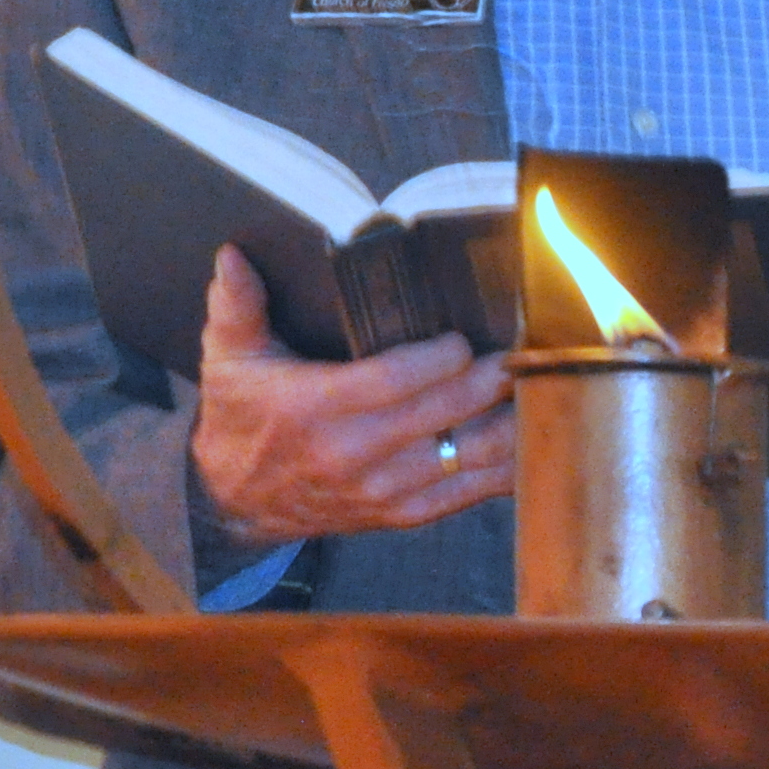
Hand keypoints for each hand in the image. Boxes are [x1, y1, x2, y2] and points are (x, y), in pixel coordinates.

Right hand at [192, 242, 514, 539]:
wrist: (233, 500)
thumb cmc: (241, 417)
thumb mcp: (228, 358)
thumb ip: (236, 306)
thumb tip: (232, 255)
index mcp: (314, 410)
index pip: (390, 383)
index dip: (436, 361)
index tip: (462, 339)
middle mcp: (352, 456)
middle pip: (439, 415)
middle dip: (486, 383)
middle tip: (519, 353)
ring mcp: (380, 491)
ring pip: (461, 460)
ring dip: (507, 427)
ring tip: (540, 393)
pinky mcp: (398, 513)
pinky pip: (462, 497)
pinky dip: (500, 474)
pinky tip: (531, 445)